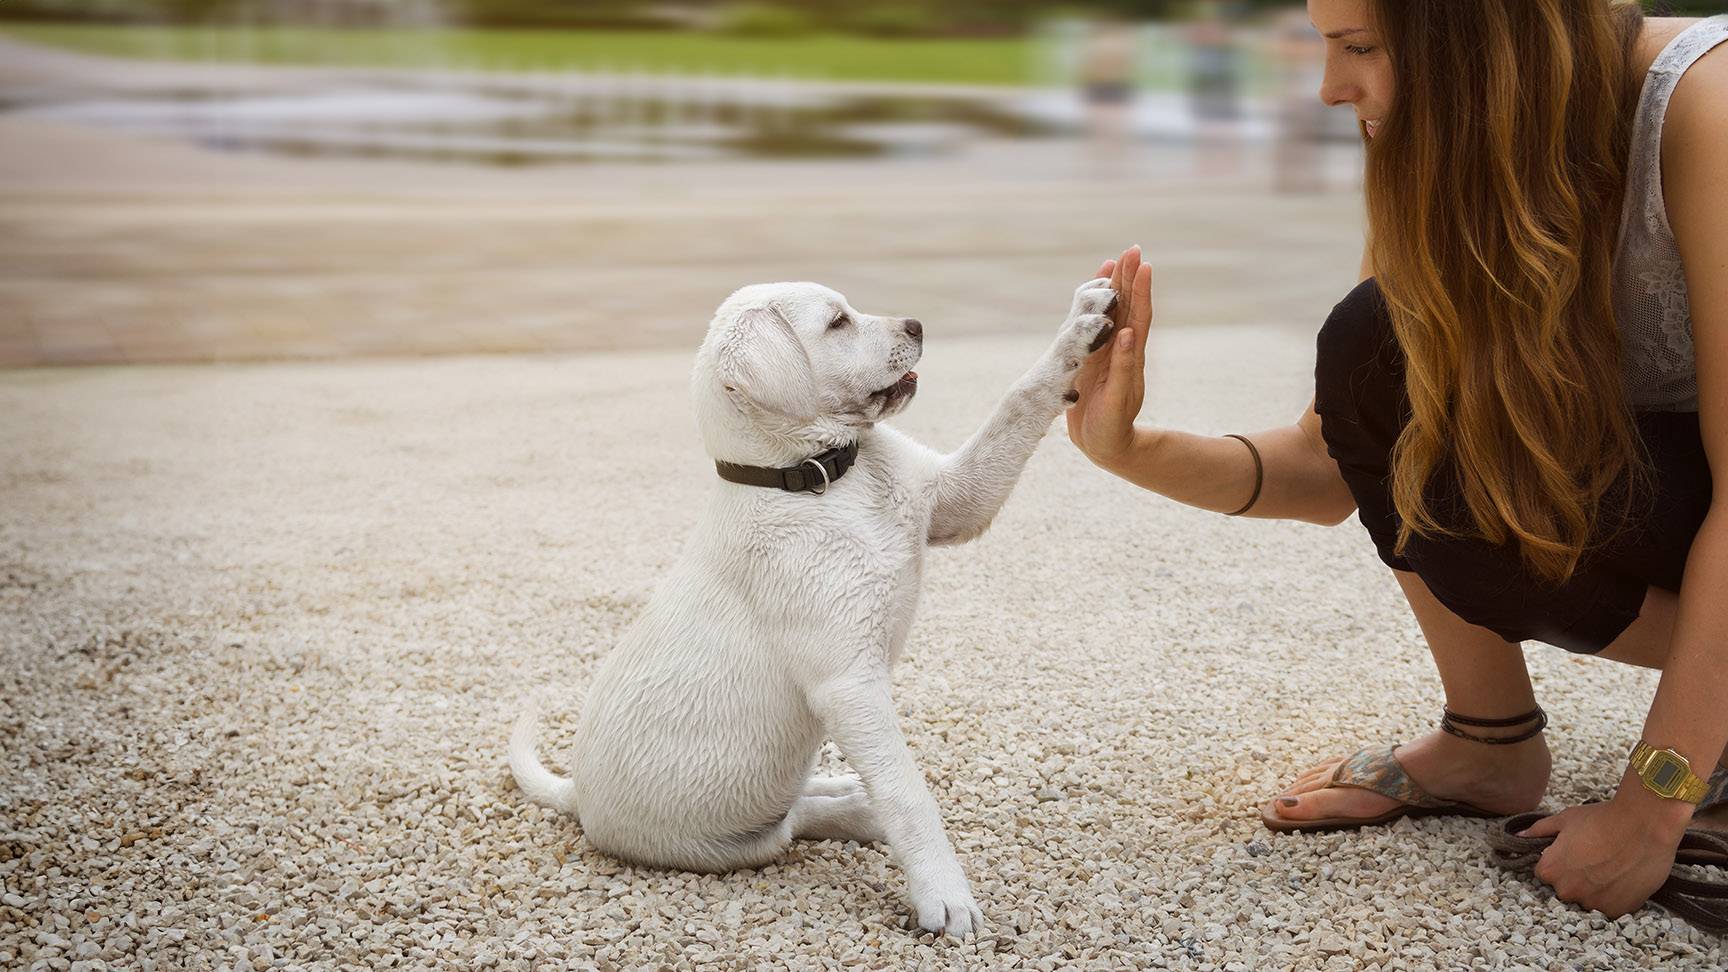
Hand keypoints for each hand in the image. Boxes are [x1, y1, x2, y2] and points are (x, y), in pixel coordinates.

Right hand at [1066, 245, 1152, 467]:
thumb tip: (1127, 334)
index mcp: (1130, 357)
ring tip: (1115, 261)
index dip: (1141, 291)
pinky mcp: (1091, 358)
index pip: (1138, 317)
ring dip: (1114, 287)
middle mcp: (1120, 349)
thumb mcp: (1117, 399)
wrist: (1104, 444)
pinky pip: (1093, 326)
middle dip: (1129, 279)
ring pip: (1112, 313)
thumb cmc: (1112, 426)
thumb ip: (1123, 366)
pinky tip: (1094, 294)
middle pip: (1127, 307)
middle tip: (1132, 249)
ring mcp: (1106, 352)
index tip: (1143, 265)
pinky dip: (1093, 308)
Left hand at [1519, 797, 1685, 918]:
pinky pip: (1609, 907)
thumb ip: (1539, 830)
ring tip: (1612, 866)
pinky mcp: (1618, 910)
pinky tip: (1622, 877)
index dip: (1559, 861)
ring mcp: (1593, 903)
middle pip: (1565, 888)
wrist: (1645, 825)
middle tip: (1595, 857)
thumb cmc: (1603, 819)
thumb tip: (1520, 835)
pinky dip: (1614, 896)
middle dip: (1576, 876)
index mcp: (1550, 870)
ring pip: (1588, 899)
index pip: (1545, 873)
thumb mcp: (1565, 819)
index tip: (1574, 852)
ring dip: (1595, 888)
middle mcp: (1567, 891)